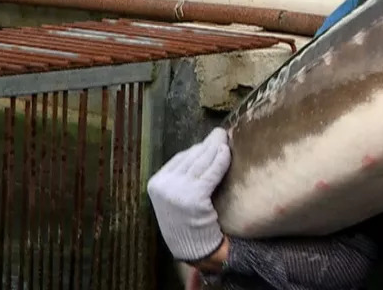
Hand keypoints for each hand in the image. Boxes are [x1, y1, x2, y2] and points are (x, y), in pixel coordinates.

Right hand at [148, 128, 231, 262]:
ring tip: (225, 138)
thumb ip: (183, 176)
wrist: (194, 249)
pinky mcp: (194, 197)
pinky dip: (220, 161)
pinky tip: (227, 152)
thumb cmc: (189, 222)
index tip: (209, 142)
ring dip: (215, 148)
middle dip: (207, 144)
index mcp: (156, 184)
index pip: (179, 159)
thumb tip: (203, 147)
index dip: (196, 149)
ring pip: (201, 162)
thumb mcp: (176, 196)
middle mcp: (163, 186)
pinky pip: (211, 173)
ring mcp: (177, 192)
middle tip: (221, 133)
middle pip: (190, 158)